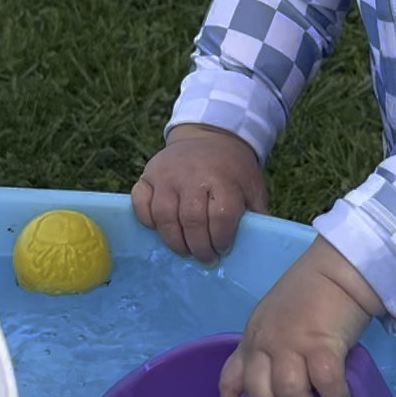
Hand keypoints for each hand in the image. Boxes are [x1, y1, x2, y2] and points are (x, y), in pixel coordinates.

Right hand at [132, 124, 266, 263]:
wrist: (210, 137)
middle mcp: (192, 174)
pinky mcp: (147, 175)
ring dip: (174, 241)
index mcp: (223, 178)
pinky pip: (141, 204)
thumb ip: (254, 214)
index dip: (221, 239)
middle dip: (199, 247)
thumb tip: (253, 246)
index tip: (223, 250)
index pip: (221, 216)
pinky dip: (148, 222)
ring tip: (185, 251)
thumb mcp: (252, 187)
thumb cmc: (232, 171)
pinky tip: (162, 230)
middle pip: (191, 220)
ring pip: (164, 216)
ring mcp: (166, 173)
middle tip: (205, 259)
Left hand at [219, 237, 383, 396]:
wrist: (340, 268)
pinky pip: (325, 385)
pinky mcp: (321, 344)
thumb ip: (269, 349)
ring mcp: (291, 344)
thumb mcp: (275, 320)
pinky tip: (341, 394)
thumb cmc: (312, 293)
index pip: (230, 380)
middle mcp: (265, 344)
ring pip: (289, 396)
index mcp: (253, 339)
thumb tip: (278, 389)